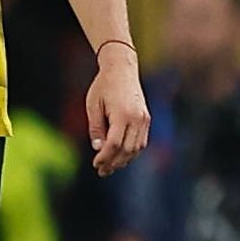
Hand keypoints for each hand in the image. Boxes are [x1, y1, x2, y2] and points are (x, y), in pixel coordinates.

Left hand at [86, 48, 149, 175]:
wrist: (122, 69)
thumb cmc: (104, 86)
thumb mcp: (93, 105)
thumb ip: (96, 128)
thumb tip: (98, 148)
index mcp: (122, 114)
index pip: (115, 144)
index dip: (105, 157)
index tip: (95, 164)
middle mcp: (137, 118)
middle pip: (127, 149)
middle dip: (114, 163)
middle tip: (102, 171)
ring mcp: (144, 119)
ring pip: (136, 148)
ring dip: (124, 160)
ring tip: (110, 167)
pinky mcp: (146, 118)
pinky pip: (141, 141)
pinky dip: (131, 151)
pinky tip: (121, 156)